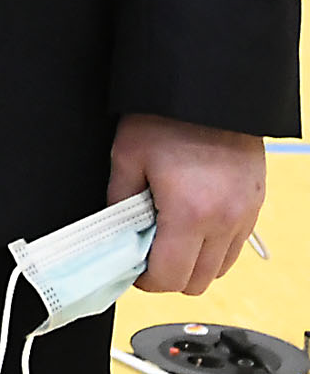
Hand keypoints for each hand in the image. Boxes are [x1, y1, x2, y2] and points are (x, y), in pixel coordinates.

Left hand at [111, 113, 266, 293]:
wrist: (210, 91)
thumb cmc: (166, 119)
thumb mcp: (127, 158)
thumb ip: (119, 202)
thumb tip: (117, 232)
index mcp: (189, 215)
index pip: (169, 277)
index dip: (145, 280)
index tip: (132, 269)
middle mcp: (224, 222)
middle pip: (198, 282)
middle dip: (169, 276)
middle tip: (147, 255)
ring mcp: (244, 215)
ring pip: (220, 268)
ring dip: (194, 264)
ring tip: (169, 239)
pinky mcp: (255, 205)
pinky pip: (236, 246)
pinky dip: (214, 248)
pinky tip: (192, 226)